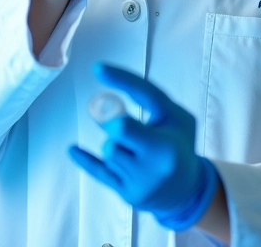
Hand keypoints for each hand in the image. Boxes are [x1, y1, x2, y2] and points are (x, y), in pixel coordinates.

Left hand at [68, 63, 218, 231]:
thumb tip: (108, 94)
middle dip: (115, 122)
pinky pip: (99, 172)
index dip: (120, 80)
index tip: (98, 67)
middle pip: (118, 129)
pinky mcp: (126, 193)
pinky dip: (85, 159)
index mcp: (169, 137)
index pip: (142, 100)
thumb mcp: (177, 117)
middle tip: (120, 123)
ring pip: (109, 150)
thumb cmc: (180, 142)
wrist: (187, 190)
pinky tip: (72, 149)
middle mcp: (155, 162)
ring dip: (115, 143)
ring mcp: (140, 181)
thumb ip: (148, 102)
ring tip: (131, 149)